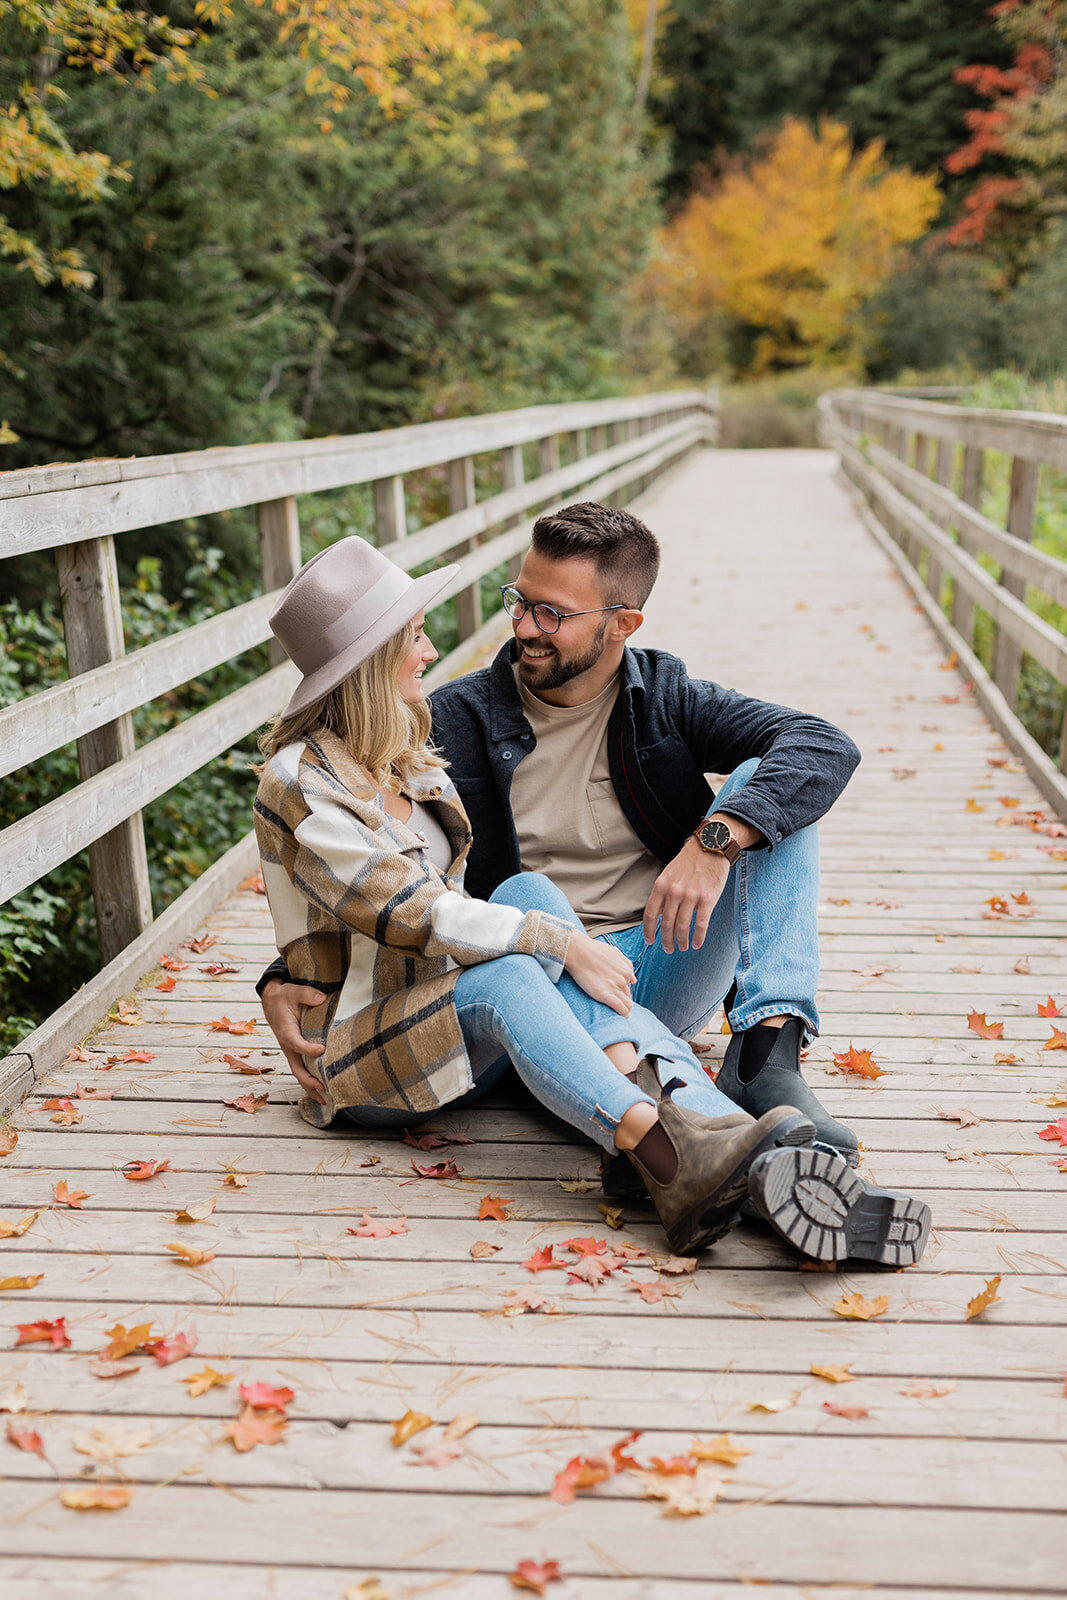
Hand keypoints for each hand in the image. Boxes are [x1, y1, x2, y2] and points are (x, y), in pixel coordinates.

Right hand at [261, 980, 327, 1104]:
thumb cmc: (284, 996)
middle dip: (309, 1080)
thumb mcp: (294, 991)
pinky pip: (301, 1070)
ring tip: (325, 1100)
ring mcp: (290, 1051)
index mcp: (286, 1031)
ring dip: (310, 1088)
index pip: (297, 1043)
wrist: (272, 1000)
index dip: (308, 1049)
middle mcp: (287, 1045)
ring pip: (299, 1073)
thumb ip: (307, 994)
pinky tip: (321, 1093)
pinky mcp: (294, 1053)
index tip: (322, 1050)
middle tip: (324, 1087)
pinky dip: (309, 1083)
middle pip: (296, 1067)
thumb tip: (321, 998)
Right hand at [563, 930, 635, 1015]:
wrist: (578, 952)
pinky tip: (623, 1016)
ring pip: (627, 1003)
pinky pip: (620, 1008)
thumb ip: (626, 964)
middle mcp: (623, 979)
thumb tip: (634, 979)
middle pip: (628, 995)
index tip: (616, 993)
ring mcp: (615, 987)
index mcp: (626, 970)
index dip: (623, 990)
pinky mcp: (606, 995)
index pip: (629, 985)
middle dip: (624, 1000)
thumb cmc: (593, 950)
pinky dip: (623, 1013)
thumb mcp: (614, 952)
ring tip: (620, 1013)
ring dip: (625, 1009)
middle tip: (616, 1004)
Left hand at [642, 838, 728, 953]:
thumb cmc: (689, 862)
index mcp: (661, 886)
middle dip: (666, 940)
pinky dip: (698, 937)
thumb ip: (662, 893)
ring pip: (682, 927)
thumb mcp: (668, 874)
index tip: (650, 942)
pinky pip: (701, 924)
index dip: (648, 931)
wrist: (710, 846)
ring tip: (682, 947)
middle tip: (668, 949)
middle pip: (666, 924)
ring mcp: (691, 896)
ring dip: (681, 941)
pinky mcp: (707, 899)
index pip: (649, 914)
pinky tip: (696, 944)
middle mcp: (674, 892)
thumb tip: (656, 915)